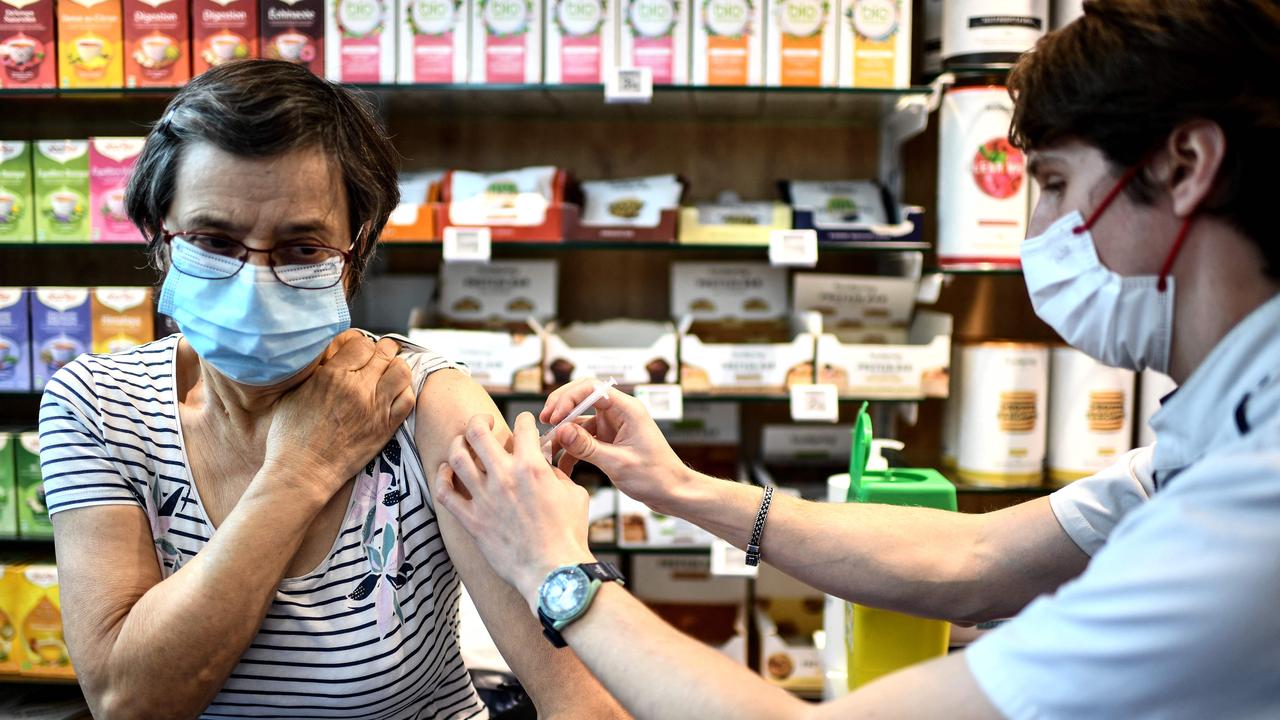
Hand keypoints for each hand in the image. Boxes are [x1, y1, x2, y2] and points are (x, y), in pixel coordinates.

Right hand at [264, 330, 415, 499]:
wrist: (303, 472)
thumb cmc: (290, 437)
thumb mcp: (294, 394)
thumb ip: (316, 372)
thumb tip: (329, 358)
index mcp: (332, 375)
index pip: (362, 344)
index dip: (363, 346)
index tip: (360, 352)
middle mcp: (357, 388)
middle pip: (384, 353)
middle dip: (383, 351)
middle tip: (380, 356)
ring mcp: (375, 408)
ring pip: (402, 372)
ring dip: (397, 368)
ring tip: (390, 372)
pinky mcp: (385, 427)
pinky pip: (408, 399)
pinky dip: (405, 391)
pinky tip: (395, 394)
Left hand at [435, 413, 595, 607]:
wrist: (553, 571)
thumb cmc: (569, 534)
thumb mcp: (574, 494)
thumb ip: (557, 472)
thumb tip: (546, 462)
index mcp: (532, 467)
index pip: (522, 426)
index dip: (524, 419)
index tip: (524, 424)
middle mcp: (504, 477)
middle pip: (477, 432)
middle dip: (479, 420)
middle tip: (484, 423)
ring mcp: (484, 498)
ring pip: (457, 456)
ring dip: (458, 444)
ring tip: (463, 442)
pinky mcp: (472, 520)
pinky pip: (444, 493)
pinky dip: (442, 477)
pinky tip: (447, 471)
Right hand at [541, 379, 691, 514]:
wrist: (672, 493)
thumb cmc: (656, 477)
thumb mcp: (618, 463)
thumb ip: (587, 447)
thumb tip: (561, 430)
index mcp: (627, 409)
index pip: (591, 388)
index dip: (567, 398)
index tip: (553, 417)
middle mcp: (619, 413)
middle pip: (581, 398)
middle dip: (561, 409)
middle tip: (544, 422)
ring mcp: (613, 427)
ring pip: (580, 421)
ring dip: (563, 433)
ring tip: (547, 448)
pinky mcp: (609, 441)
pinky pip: (584, 439)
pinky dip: (571, 449)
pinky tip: (561, 463)